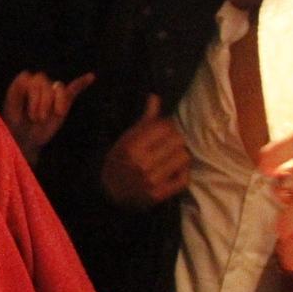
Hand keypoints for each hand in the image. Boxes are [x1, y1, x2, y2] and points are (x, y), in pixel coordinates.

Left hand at [3, 71, 95, 160]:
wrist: (25, 140)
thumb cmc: (15, 124)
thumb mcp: (10, 109)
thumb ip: (15, 91)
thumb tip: (26, 74)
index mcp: (24, 83)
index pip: (30, 77)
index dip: (31, 94)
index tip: (26, 110)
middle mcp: (38, 84)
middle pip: (45, 82)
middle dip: (41, 102)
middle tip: (36, 119)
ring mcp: (52, 92)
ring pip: (59, 87)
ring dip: (55, 103)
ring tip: (46, 117)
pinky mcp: (63, 101)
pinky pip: (74, 88)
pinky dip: (81, 83)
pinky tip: (91, 77)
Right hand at [100, 93, 189, 208]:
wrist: (108, 193)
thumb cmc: (118, 162)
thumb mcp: (125, 140)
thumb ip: (144, 121)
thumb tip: (155, 97)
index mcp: (132, 147)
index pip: (164, 127)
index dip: (168, 125)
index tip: (163, 130)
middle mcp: (142, 163)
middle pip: (177, 140)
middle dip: (175, 139)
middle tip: (169, 143)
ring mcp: (152, 180)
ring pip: (184, 157)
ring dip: (180, 155)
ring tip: (171, 156)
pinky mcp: (159, 194)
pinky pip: (184, 178)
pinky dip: (182, 172)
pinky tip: (174, 170)